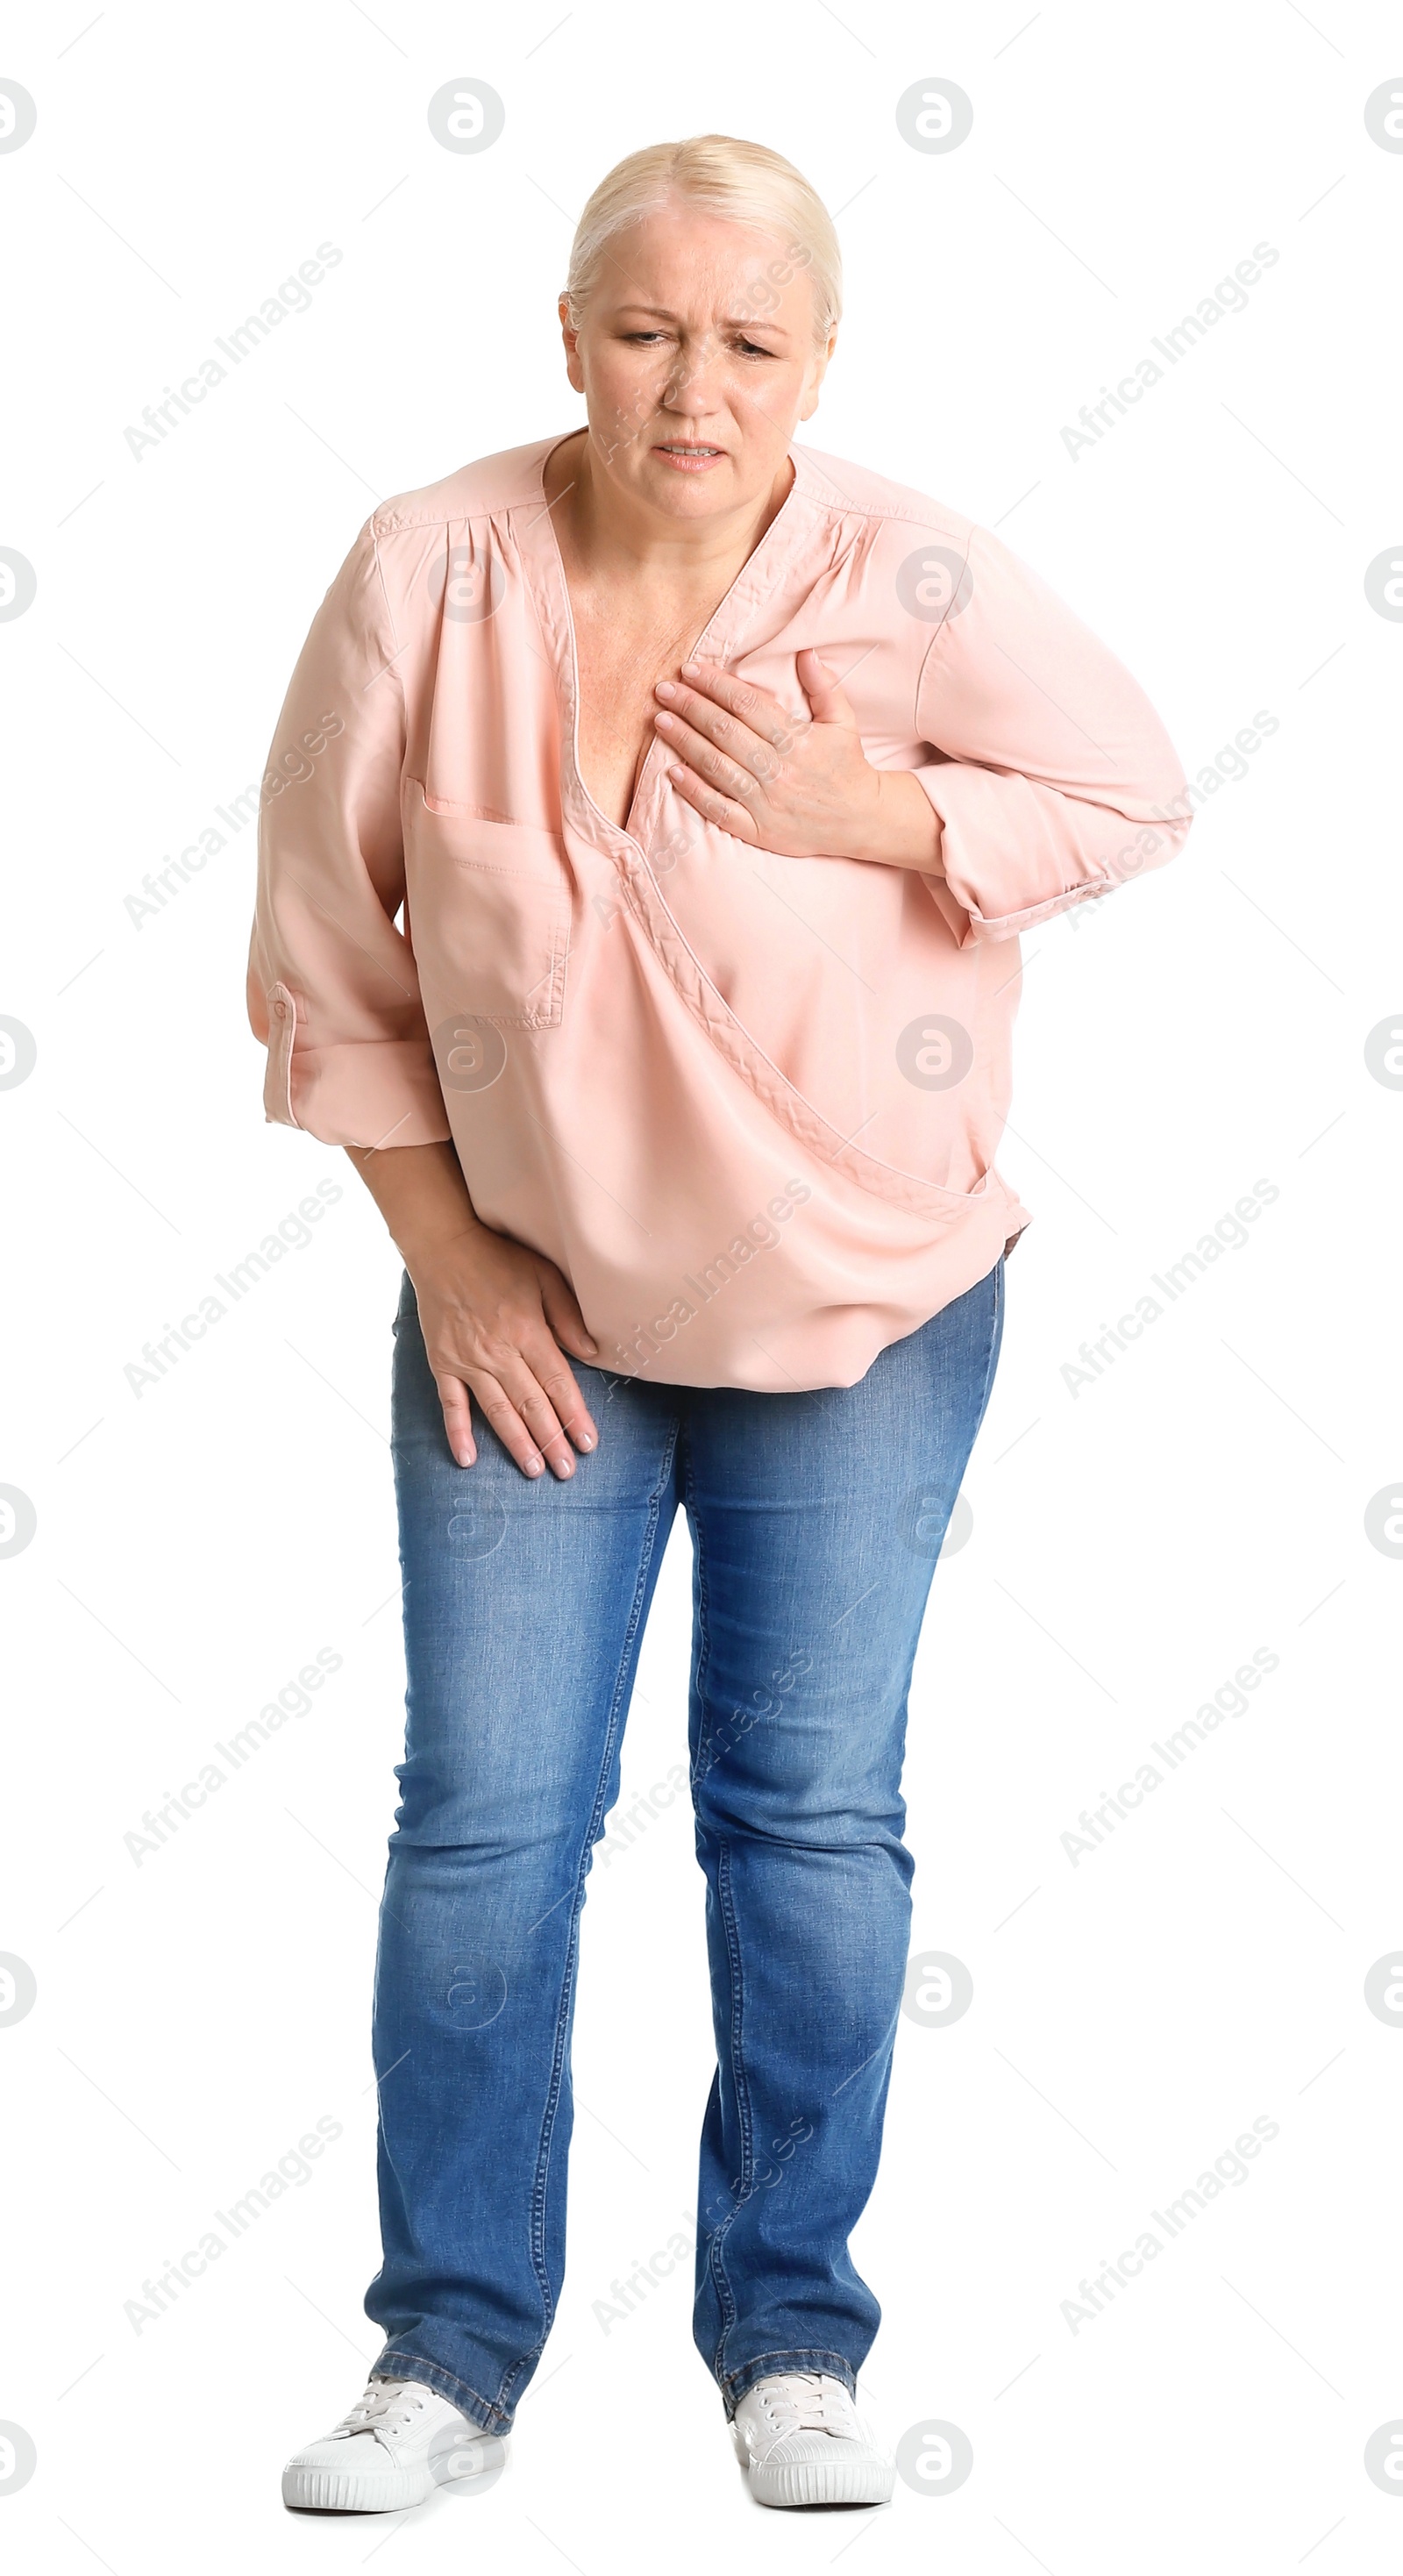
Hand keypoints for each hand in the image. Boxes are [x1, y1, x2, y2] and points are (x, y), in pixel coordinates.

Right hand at [409, 1220, 598, 1480]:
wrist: (443, 1248)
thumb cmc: (499, 1259)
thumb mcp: (544, 1276)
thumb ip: (569, 1316)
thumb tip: (593, 1353)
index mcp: (528, 1331)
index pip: (557, 1383)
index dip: (574, 1416)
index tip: (588, 1443)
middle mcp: (498, 1352)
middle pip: (531, 1405)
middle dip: (551, 1440)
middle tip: (566, 1471)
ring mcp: (467, 1361)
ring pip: (497, 1411)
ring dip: (517, 1443)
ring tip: (532, 1470)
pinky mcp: (442, 1363)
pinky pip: (451, 1404)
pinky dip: (458, 1432)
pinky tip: (468, 1459)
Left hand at [652, 648, 942, 869]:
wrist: (862, 821)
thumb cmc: (848, 767)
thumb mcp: (844, 721)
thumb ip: (824, 686)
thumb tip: (805, 653)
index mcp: (797, 740)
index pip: (747, 705)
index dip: (716, 684)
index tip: (691, 670)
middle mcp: (779, 769)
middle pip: (725, 732)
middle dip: (691, 707)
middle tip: (663, 690)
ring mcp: (766, 802)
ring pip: (717, 767)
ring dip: (685, 741)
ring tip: (660, 720)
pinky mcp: (759, 830)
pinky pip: (719, 809)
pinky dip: (695, 791)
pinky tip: (672, 771)